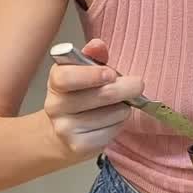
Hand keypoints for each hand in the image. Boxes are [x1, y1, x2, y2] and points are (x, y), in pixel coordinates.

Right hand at [44, 38, 144, 158]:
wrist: (61, 134)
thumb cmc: (78, 95)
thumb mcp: (81, 72)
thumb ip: (91, 57)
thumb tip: (98, 45)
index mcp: (56, 82)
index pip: (67, 77)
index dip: (91, 75)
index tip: (111, 74)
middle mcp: (55, 106)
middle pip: (100, 96)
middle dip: (125, 89)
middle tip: (137, 84)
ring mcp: (66, 128)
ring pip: (112, 114)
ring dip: (123, 108)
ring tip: (117, 105)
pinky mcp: (80, 146)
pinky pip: (112, 131)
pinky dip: (118, 124)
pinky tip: (111, 120)